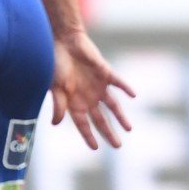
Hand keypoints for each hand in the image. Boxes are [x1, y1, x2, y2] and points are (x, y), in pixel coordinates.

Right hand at [51, 30, 134, 149]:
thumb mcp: (55, 87)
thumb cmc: (55, 64)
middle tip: (117, 146)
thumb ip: (58, 105)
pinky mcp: (105, 73)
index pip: (83, 124)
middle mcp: (88, 97)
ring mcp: (98, 86)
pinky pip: (118, 82)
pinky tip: (133, 95)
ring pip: (113, 105)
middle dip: (108, 132)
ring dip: (120, 116)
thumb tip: (55, 123)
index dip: (89, 136)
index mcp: (74, 102)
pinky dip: (126, 88)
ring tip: (129, 128)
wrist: (62, 41)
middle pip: (101, 119)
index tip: (96, 148)